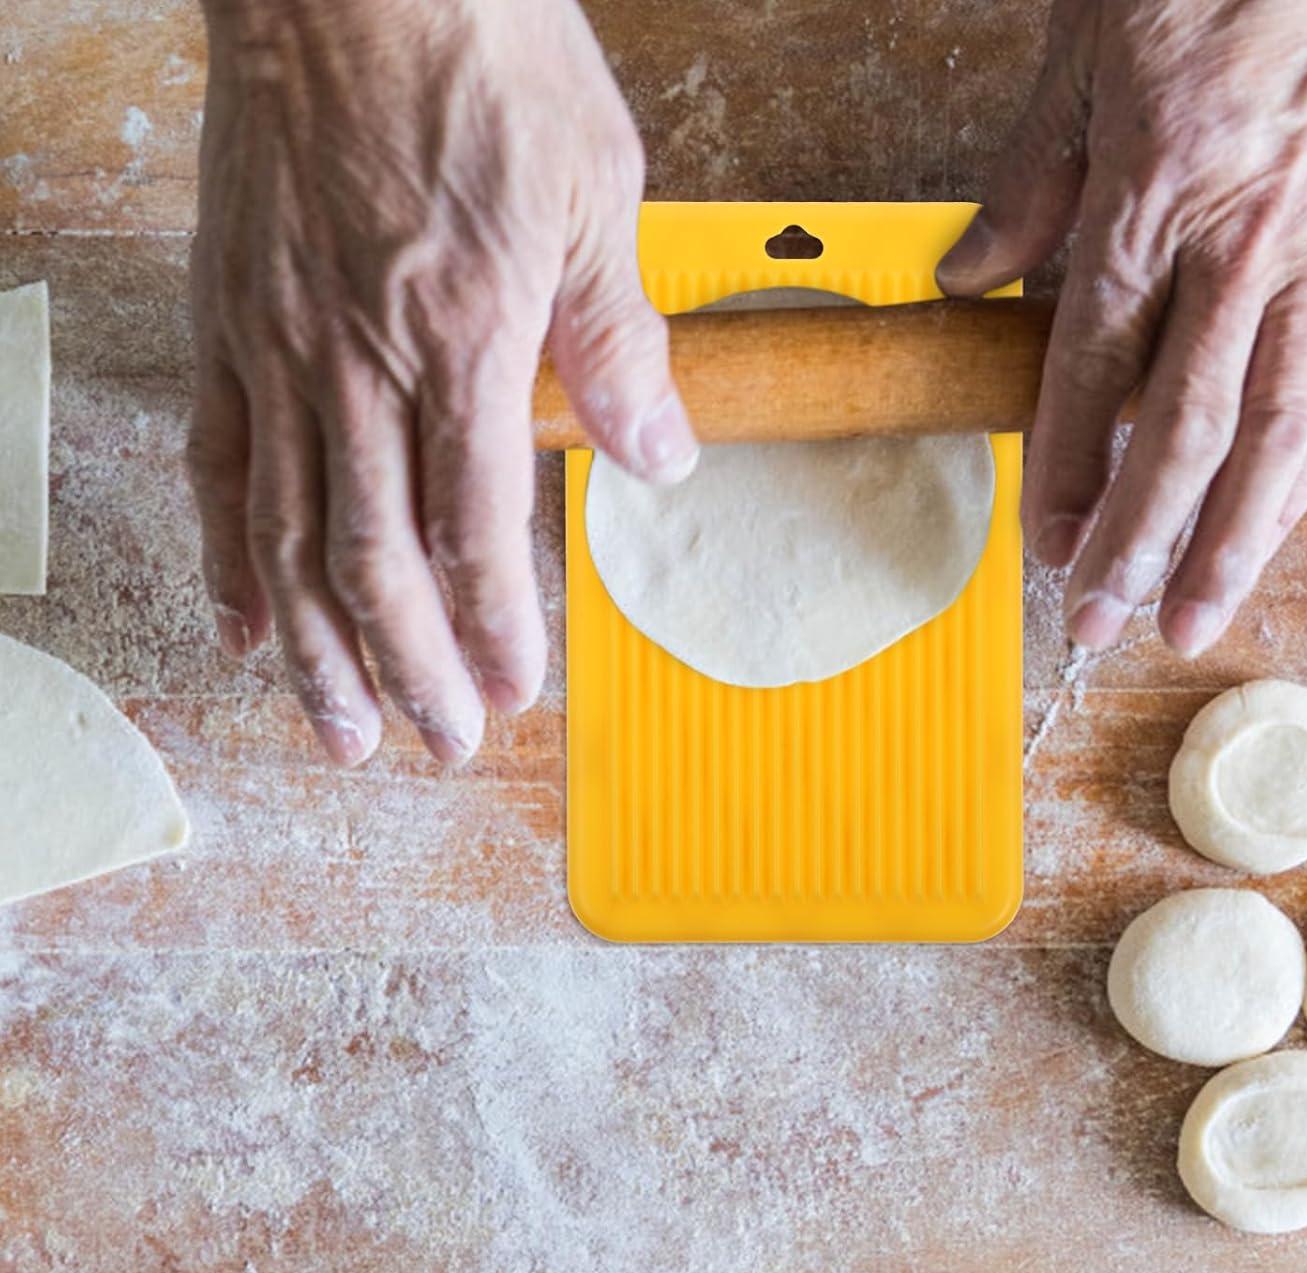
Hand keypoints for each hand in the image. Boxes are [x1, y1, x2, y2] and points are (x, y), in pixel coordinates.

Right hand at [188, 0, 696, 765]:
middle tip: (437, 741)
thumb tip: (662, 461)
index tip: (511, 692)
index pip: (478, 527)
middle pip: (375, 559)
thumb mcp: (593, 191)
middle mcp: (359, 364)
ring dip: (316, 649)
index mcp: (463, 340)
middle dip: (408, 667)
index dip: (494, 626)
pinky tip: (244, 624)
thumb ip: (618, 344)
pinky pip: (215, 459)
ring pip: (285, 535)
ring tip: (338, 729)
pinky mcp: (225, 321)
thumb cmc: (480, 56)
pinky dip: (227, 553)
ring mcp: (279, 348)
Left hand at [939, 0, 1306, 657]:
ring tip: (1191, 617)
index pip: (1092, 374)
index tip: (1045, 544)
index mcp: (1153, 198)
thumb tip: (968, 278)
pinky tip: (1271, 525)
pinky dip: (1301, 470)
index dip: (1065, 471)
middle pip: (1182, 431)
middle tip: (1099, 622)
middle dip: (1138, 541)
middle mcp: (1241, 249)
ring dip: (1231, 541)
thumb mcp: (1087, 52)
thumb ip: (1026, 180)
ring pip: (1274, 434)